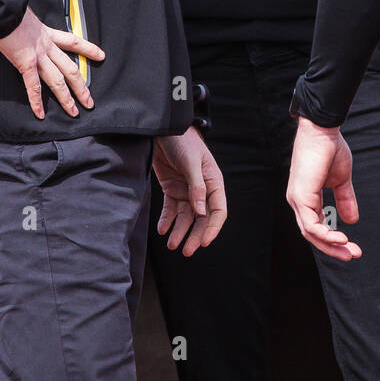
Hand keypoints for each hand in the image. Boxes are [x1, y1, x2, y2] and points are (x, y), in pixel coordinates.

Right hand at [0, 6, 103, 118]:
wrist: (4, 5)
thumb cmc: (6, 8)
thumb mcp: (8, 16)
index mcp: (45, 32)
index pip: (72, 41)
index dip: (88, 49)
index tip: (101, 56)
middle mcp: (46, 45)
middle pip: (70, 68)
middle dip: (81, 87)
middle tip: (89, 101)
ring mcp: (38, 55)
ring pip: (58, 80)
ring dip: (67, 97)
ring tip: (75, 111)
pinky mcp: (26, 62)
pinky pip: (33, 85)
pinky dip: (36, 101)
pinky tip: (40, 114)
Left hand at [153, 127, 226, 255]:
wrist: (163, 128)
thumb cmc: (182, 141)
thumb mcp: (191, 162)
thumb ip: (196, 187)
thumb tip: (200, 212)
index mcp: (213, 182)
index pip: (217, 210)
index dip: (212, 227)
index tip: (204, 242)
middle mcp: (202, 189)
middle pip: (201, 218)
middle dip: (195, 235)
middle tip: (187, 251)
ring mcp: (186, 189)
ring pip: (186, 217)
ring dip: (179, 231)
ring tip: (171, 244)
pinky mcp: (171, 188)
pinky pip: (171, 209)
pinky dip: (167, 220)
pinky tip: (162, 229)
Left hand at [286, 117, 361, 261]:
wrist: (323, 131)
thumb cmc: (330, 149)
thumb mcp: (341, 180)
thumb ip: (345, 200)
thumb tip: (352, 220)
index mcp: (306, 198)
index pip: (317, 226)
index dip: (334, 239)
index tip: (352, 247)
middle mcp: (298, 201)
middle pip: (312, 235)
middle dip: (333, 248)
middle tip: (352, 255)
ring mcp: (297, 199)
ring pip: (311, 233)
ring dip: (331, 244)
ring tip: (349, 250)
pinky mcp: (301, 196)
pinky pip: (311, 225)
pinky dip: (326, 234)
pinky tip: (341, 238)